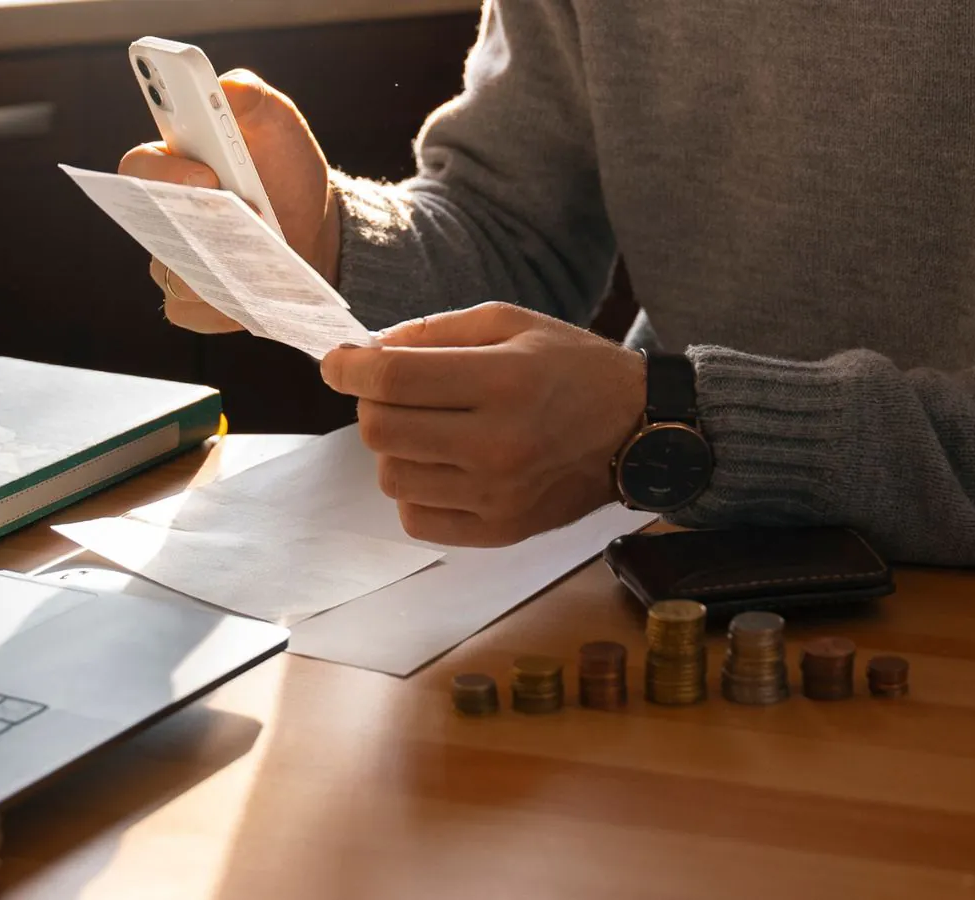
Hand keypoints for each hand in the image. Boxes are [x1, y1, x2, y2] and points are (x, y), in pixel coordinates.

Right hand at [118, 69, 340, 333]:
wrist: (315, 227)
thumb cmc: (285, 168)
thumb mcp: (278, 123)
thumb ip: (250, 96)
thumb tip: (226, 87)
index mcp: (172, 163)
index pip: (140, 166)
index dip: (165, 172)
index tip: (207, 175)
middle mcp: (161, 214)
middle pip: (149, 227)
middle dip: (190, 225)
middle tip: (237, 223)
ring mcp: (173, 261)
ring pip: (171, 272)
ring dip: (212, 268)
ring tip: (255, 264)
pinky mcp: (193, 302)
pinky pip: (193, 310)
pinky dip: (223, 307)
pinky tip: (254, 296)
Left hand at [321, 303, 646, 546]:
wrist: (637, 430)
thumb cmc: (572, 368)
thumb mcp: (510, 323)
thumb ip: (433, 333)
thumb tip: (366, 352)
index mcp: (505, 381)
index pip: (393, 381)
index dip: (348, 369)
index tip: (336, 363)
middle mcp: (500, 444)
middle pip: (381, 431)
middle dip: (371, 404)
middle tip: (394, 392)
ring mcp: (499, 496)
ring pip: (391, 477)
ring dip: (394, 448)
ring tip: (428, 429)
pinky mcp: (501, 530)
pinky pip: (416, 518)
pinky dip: (415, 489)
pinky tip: (442, 465)